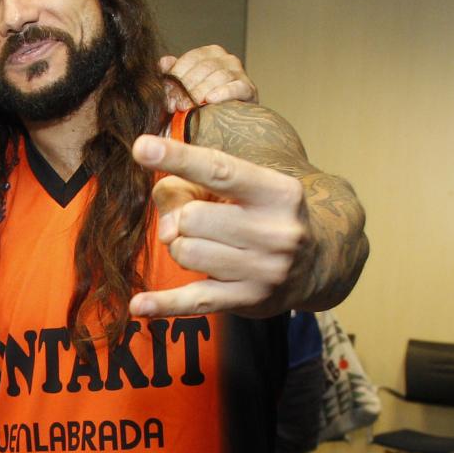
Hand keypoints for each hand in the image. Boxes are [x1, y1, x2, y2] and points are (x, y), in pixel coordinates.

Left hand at [127, 134, 304, 317]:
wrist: (314, 265)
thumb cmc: (260, 217)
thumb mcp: (234, 191)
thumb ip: (187, 190)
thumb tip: (166, 230)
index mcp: (277, 192)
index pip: (218, 170)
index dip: (177, 157)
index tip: (141, 147)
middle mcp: (276, 231)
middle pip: (191, 218)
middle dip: (184, 220)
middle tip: (205, 225)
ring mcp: (265, 269)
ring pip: (186, 252)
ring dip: (182, 248)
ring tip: (209, 248)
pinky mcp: (249, 300)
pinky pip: (194, 300)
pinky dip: (163, 303)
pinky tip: (139, 305)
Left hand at [160, 45, 257, 112]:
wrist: (230, 121)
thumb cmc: (203, 103)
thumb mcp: (185, 87)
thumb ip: (174, 74)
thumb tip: (162, 64)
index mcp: (209, 53)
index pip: (191, 59)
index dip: (176, 77)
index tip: (166, 95)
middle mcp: (226, 58)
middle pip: (203, 68)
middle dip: (186, 88)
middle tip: (174, 105)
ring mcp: (239, 72)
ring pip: (218, 76)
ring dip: (199, 93)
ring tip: (187, 107)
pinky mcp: (249, 88)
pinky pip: (237, 87)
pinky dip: (223, 93)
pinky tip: (210, 100)